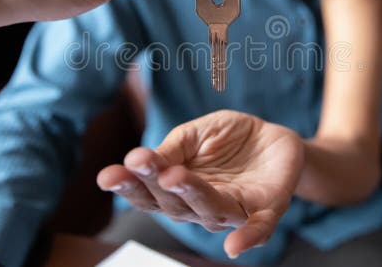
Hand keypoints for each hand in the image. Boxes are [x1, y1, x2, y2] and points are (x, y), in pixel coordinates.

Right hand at [97, 110, 303, 258]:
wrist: (273, 137)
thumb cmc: (228, 139)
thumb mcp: (195, 134)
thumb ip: (173, 148)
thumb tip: (141, 160)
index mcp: (177, 188)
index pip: (148, 192)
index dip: (128, 185)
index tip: (108, 174)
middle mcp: (200, 207)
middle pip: (173, 204)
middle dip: (153, 184)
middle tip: (137, 164)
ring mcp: (232, 210)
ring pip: (208, 211)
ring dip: (191, 196)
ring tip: (173, 176)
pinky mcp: (266, 209)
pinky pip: (258, 229)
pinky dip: (247, 238)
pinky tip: (234, 247)